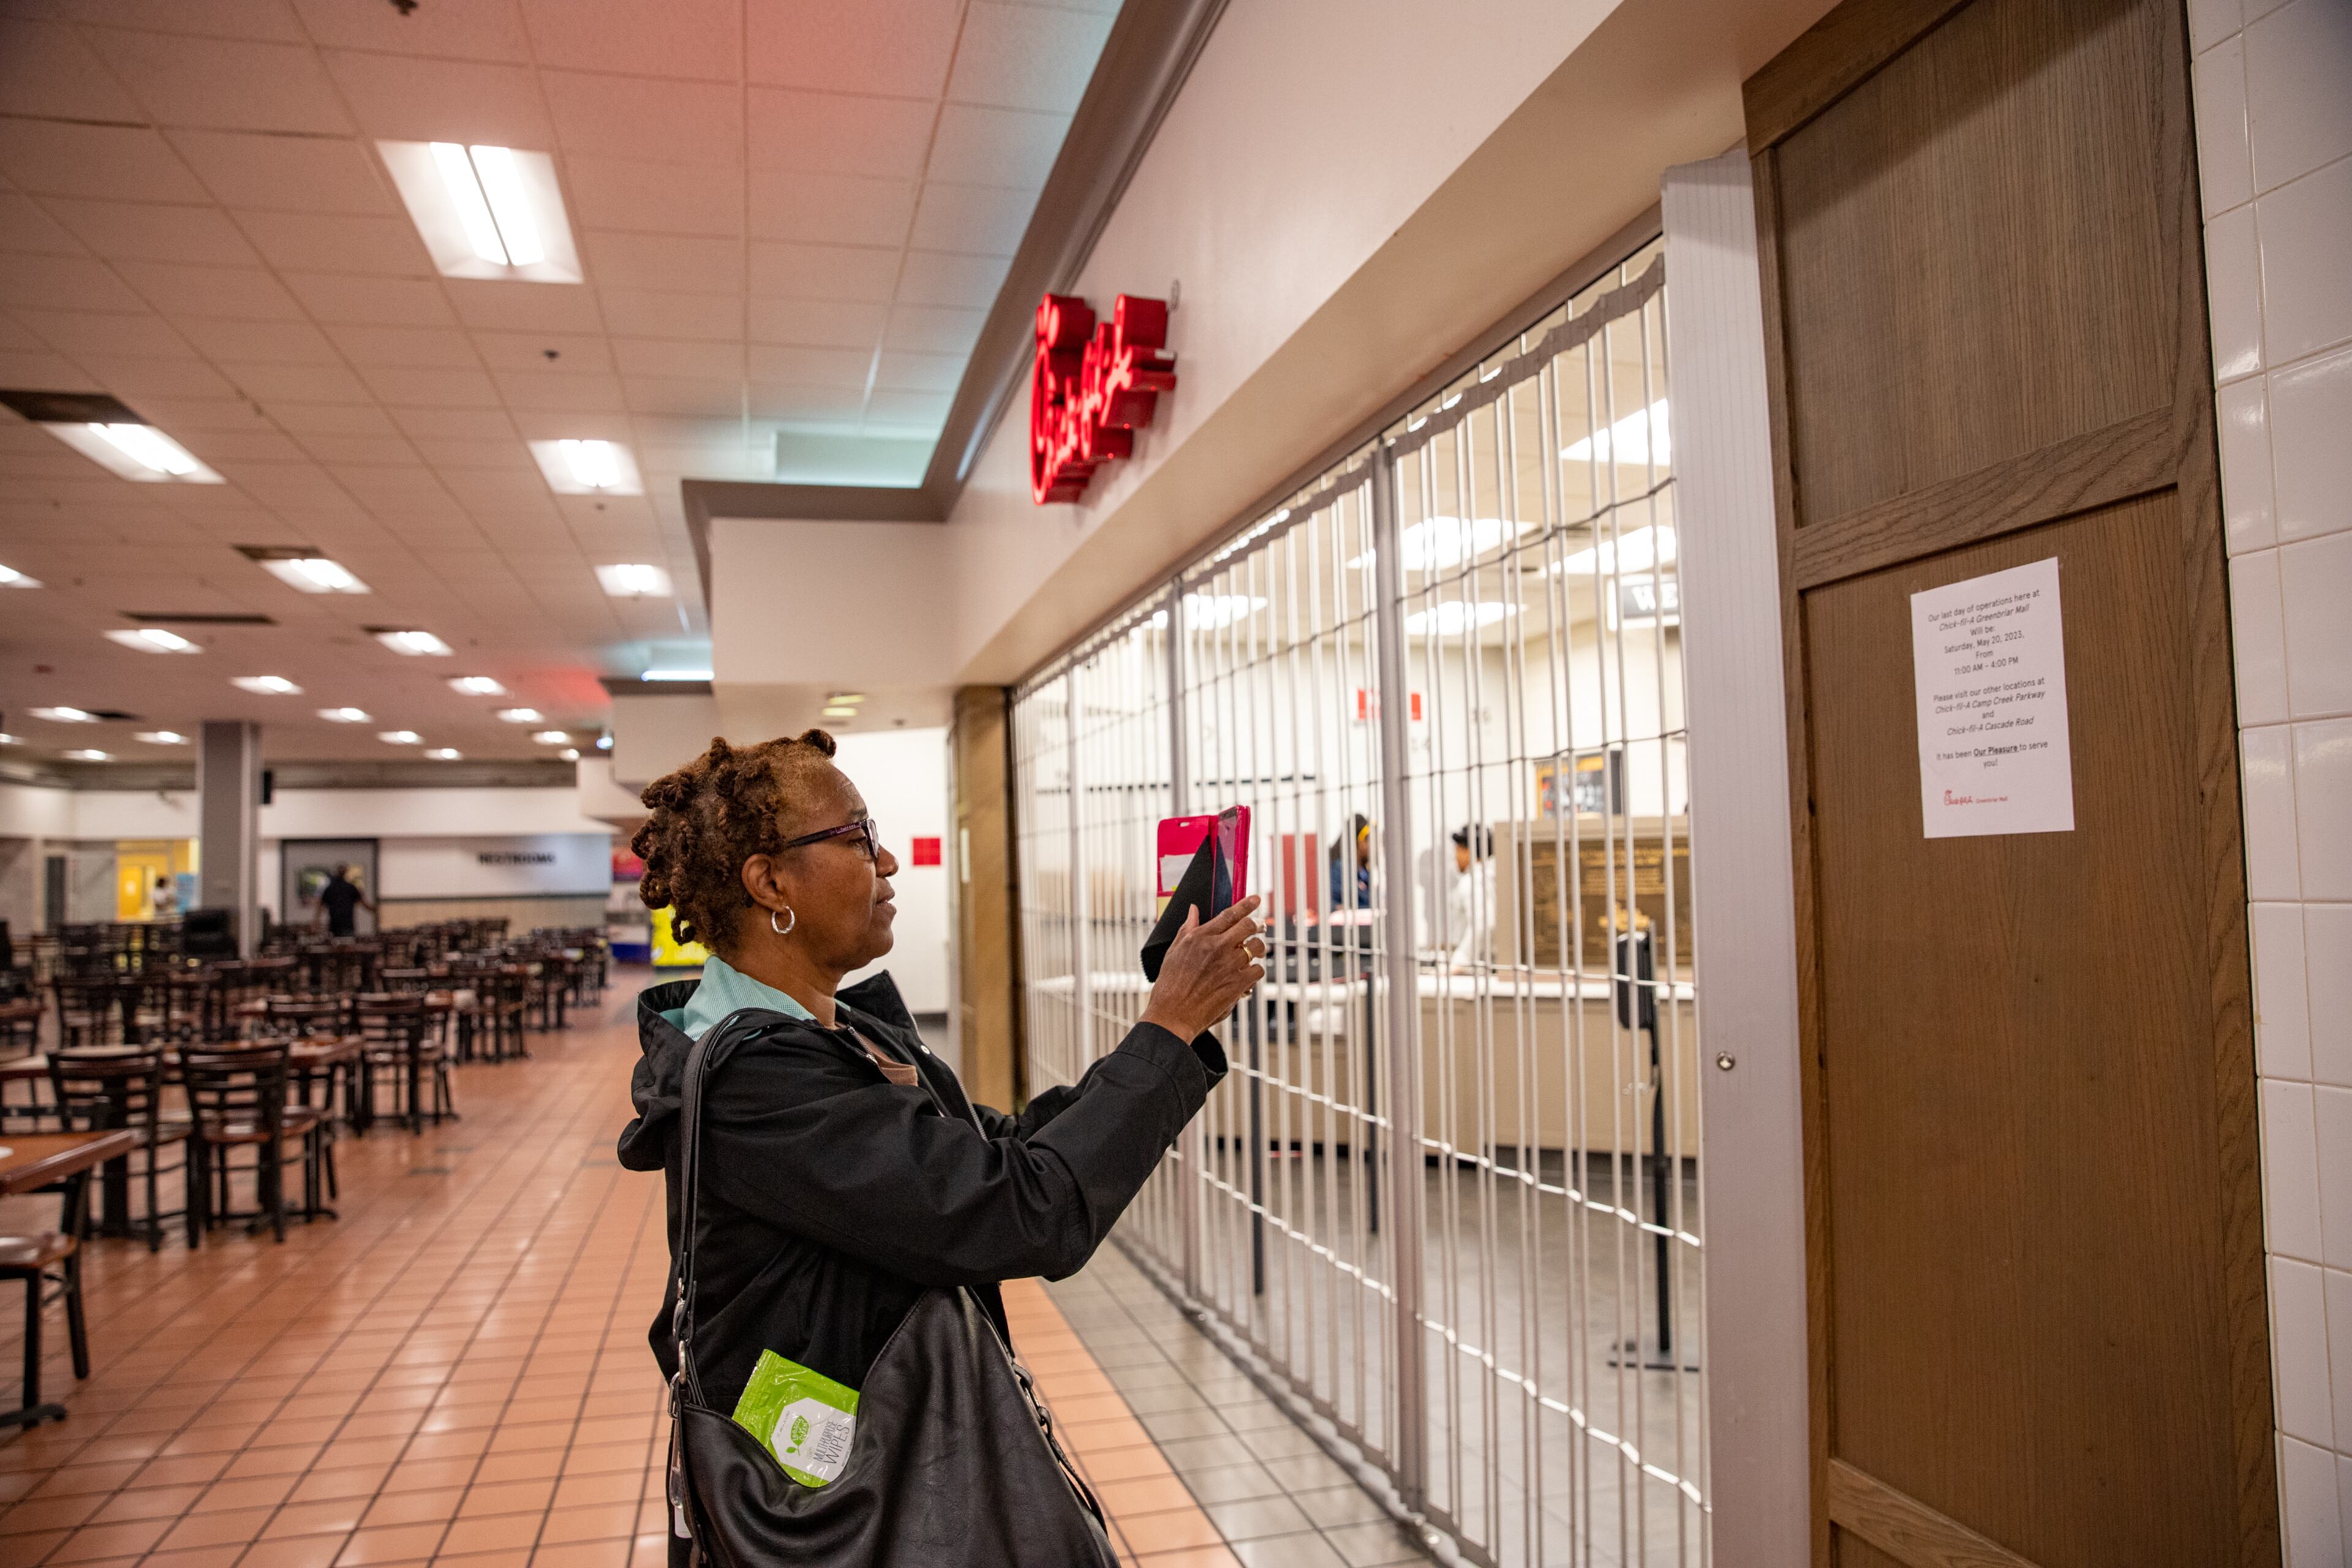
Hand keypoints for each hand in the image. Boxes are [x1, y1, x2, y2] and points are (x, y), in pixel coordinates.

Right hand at [1140, 895, 1266, 1039]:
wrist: (1172, 1015)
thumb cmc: (1170, 985)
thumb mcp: (1173, 952)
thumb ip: (1187, 928)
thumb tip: (1193, 910)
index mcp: (1199, 937)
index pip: (1229, 914)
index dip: (1246, 905)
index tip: (1256, 899)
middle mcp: (1216, 947)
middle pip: (1248, 926)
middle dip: (1258, 924)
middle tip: (1260, 926)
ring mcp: (1229, 965)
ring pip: (1257, 947)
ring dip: (1258, 948)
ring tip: (1255, 952)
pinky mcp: (1238, 984)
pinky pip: (1258, 970)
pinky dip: (1255, 971)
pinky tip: (1248, 975)